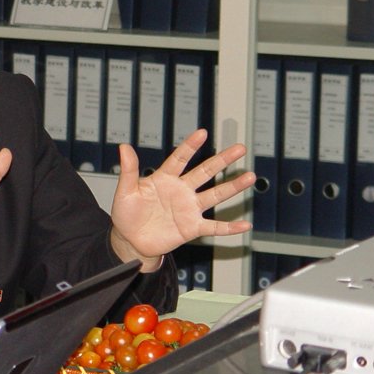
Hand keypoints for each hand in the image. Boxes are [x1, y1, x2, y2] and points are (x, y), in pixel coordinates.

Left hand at [109, 128, 254, 270]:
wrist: (131, 240)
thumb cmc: (127, 214)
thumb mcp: (125, 191)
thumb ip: (129, 170)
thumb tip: (124, 147)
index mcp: (164, 179)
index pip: (179, 159)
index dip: (190, 146)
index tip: (202, 133)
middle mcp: (181, 191)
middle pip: (205, 172)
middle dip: (222, 160)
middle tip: (239, 148)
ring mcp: (189, 209)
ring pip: (215, 195)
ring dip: (233, 187)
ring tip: (249, 176)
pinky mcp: (192, 227)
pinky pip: (214, 227)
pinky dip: (229, 228)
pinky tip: (244, 225)